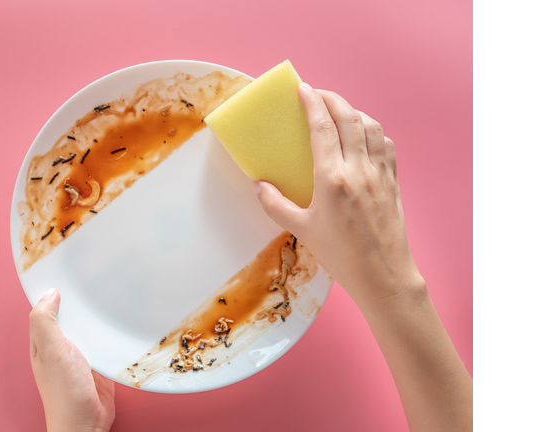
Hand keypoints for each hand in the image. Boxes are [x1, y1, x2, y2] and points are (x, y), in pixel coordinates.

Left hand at [29, 288, 114, 431]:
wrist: (86, 423)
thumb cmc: (64, 393)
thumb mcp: (51, 351)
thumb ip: (45, 322)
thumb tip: (48, 294)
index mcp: (43, 341)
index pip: (44, 308)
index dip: (50, 290)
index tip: (63, 269)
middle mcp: (59, 346)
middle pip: (68, 315)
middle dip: (77, 300)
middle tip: (91, 276)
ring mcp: (79, 355)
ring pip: (87, 327)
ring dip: (95, 316)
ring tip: (107, 292)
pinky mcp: (98, 363)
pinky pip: (103, 342)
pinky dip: (109, 333)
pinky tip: (116, 323)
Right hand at [253, 83, 423, 308]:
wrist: (382, 275)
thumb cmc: (341, 256)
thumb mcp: (302, 231)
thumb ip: (276, 205)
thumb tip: (260, 186)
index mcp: (333, 179)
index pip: (324, 127)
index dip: (312, 102)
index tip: (303, 89)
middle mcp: (359, 170)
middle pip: (349, 117)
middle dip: (332, 98)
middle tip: (317, 93)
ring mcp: (380, 174)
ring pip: (371, 126)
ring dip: (353, 111)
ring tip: (338, 111)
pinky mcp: (393, 181)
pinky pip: (385, 144)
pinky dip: (373, 130)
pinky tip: (363, 135)